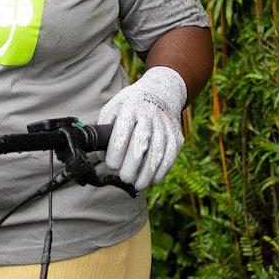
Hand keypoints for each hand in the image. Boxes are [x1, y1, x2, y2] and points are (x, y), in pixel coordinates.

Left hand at [101, 66, 186, 189]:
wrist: (161, 93)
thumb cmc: (130, 106)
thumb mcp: (113, 108)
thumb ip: (104, 130)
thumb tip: (102, 155)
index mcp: (129, 109)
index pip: (122, 135)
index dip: (115, 154)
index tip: (111, 164)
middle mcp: (149, 117)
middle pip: (141, 146)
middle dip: (131, 167)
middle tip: (124, 178)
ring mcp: (165, 127)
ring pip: (158, 155)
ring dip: (147, 174)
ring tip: (137, 185)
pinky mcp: (177, 137)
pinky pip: (170, 158)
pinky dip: (161, 172)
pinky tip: (151, 180)